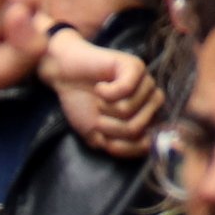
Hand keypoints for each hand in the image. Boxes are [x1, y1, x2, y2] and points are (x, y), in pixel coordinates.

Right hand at [40, 28, 162, 157]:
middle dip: (109, 126)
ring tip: (99, 98)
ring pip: (129, 109)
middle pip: (136, 128)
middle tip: (98, 114)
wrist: (65, 75)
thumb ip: (123, 147)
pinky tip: (100, 87)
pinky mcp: (136, 67)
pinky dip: (106, 92)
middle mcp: (150, 102)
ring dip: (105, 108)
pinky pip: (126, 89)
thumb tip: (147, 146)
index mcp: (145, 120)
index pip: (146, 143)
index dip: (121, 146)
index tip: (104, 137)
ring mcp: (145, 83)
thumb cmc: (82, 103)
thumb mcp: (98, 135)